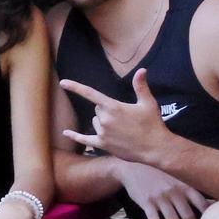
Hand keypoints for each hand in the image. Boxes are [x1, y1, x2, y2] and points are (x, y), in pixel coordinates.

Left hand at [60, 70, 174, 167]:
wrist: (156, 148)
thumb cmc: (152, 124)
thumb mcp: (148, 103)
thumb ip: (140, 86)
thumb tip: (142, 70)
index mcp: (113, 107)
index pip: (90, 93)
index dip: (75, 87)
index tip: (63, 82)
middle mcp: (105, 119)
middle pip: (98, 109)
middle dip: (107, 111)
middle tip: (125, 118)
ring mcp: (103, 132)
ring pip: (95, 122)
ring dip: (103, 123)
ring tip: (122, 129)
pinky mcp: (103, 144)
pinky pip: (85, 139)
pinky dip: (75, 136)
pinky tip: (66, 133)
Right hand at [113, 160, 210, 218]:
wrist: (134, 171)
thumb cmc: (159, 179)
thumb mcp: (177, 182)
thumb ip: (191, 193)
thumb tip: (213, 204)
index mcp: (184, 187)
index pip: (201, 204)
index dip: (207, 218)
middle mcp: (173, 192)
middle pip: (188, 216)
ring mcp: (160, 198)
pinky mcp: (146, 203)